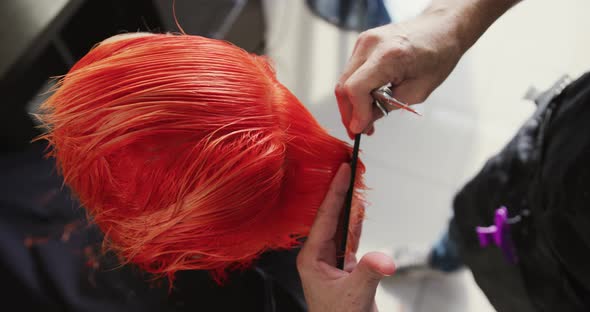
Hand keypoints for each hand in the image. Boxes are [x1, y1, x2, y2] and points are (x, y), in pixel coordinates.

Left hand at [297, 164, 394, 311]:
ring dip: (348, 204)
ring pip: (339, 224)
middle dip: (340, 191)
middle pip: (330, 215)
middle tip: (349, 166)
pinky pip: (348, 236)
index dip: (335, 191)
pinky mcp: (342, 264)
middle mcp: (318, 255)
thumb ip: (369, 273)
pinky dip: (355, 221)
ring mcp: (329, 259)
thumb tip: (384, 259)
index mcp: (312, 257)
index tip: (342, 169)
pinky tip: (358, 207)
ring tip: (354, 180)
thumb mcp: (355, 295)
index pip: (325, 217)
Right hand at [335, 9, 463, 136]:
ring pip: (344, 80)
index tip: (360, 129)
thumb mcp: (418, 91)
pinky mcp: (363, 43)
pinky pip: (351, 72)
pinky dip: (356, 90)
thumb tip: (363, 122)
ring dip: (351, 103)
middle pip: (344, 86)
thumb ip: (387, 107)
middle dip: (349, 113)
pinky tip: (367, 102)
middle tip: (358, 131)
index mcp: (389, 56)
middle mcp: (371, 45)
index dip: (356, 113)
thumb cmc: (438, 54)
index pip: (356, 88)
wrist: (442, 27)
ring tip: (364, 119)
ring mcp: (364, 41)